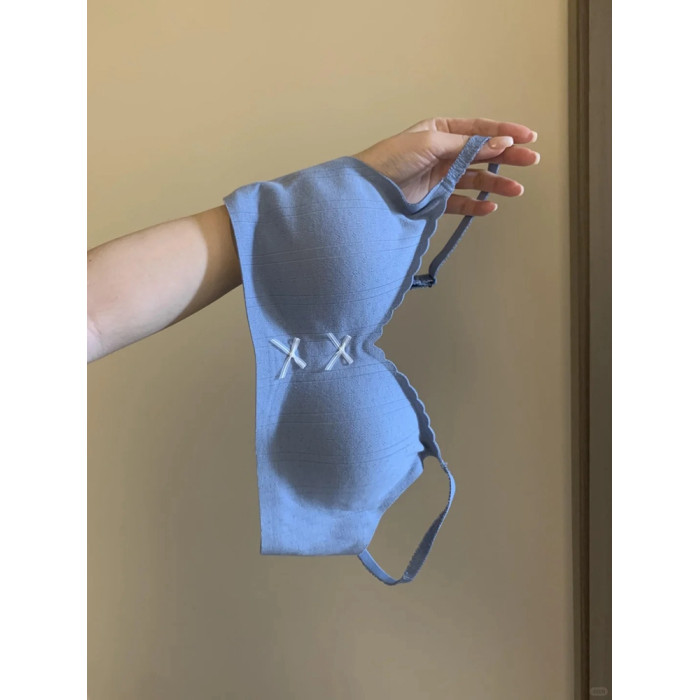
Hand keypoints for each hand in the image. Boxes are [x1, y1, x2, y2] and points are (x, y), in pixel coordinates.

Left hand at [350, 116, 539, 213]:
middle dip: (507, 156)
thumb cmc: (393, 159)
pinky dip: (475, 205)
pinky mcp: (434, 200)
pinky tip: (490, 206)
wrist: (368, 191)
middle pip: (482, 154)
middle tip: (531, 162)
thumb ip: (468, 147)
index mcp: (440, 132)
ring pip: (474, 179)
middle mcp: (443, 152)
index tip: (528, 137)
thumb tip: (502, 143)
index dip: (504, 132)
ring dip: (495, 183)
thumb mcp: (432, 145)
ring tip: (516, 190)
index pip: (479, 129)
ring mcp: (440, 177)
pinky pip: (460, 202)